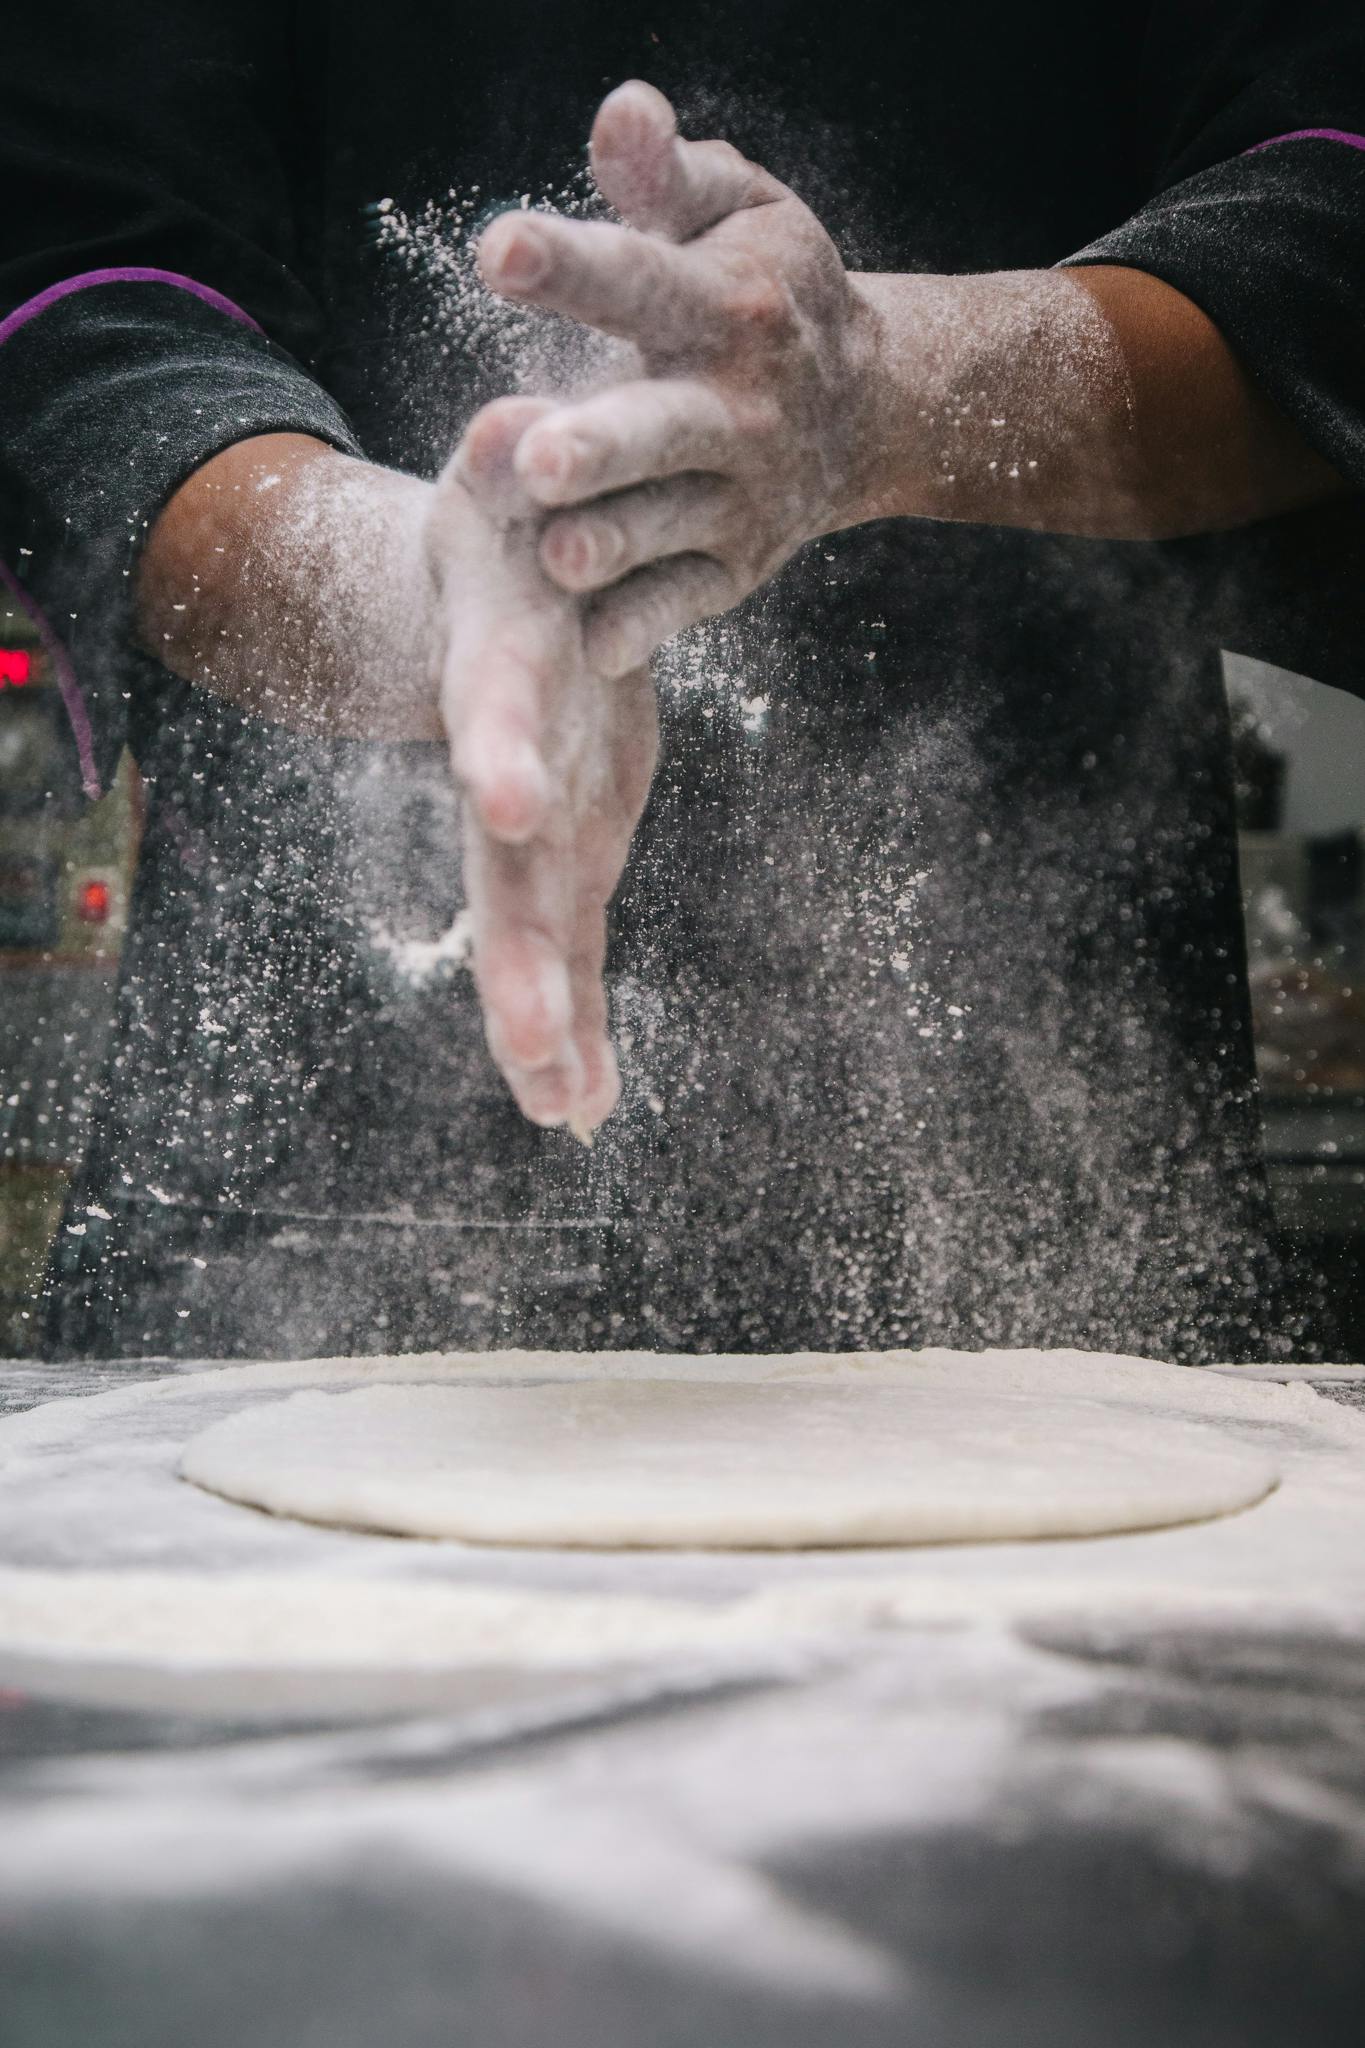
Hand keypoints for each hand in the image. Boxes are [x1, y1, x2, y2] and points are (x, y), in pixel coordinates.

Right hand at [427, 397, 657, 1137]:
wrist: (504, 594)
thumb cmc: (520, 535)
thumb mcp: (509, 490)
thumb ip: (510, 460)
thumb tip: (513, 420)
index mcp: (506, 678)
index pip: (501, 720)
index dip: (504, 757)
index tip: (514, 809)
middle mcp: (510, 770)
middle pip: (508, 877)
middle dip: (520, 963)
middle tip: (535, 1051)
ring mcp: (534, 828)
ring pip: (533, 941)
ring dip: (548, 1028)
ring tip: (564, 1113)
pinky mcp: (563, 857)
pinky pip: (571, 952)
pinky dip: (578, 1031)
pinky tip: (586, 1110)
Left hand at [475, 81, 881, 676]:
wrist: (872, 406)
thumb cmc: (769, 290)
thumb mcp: (736, 212)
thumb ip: (666, 176)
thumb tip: (620, 110)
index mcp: (728, 307)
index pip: (642, 280)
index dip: (573, 266)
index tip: (499, 251)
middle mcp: (740, 407)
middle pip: (663, 427)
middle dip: (603, 443)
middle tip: (537, 458)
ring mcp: (740, 495)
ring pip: (668, 525)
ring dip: (614, 543)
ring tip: (557, 556)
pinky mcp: (735, 566)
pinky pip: (685, 600)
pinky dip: (643, 625)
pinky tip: (591, 647)